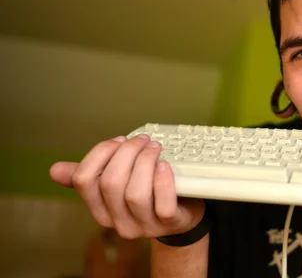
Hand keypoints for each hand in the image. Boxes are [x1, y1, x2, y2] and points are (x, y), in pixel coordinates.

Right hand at [50, 134, 204, 238]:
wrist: (181, 215)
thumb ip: (91, 176)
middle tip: (141, 140)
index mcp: (100, 209)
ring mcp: (144, 226)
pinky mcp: (169, 224)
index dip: (100, 153)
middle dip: (126, 153)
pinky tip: (165, 165)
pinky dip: (163, 181)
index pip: (83, 180)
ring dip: (145, 162)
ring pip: (135, 194)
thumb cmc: (147, 193)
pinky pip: (163, 205)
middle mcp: (118, 221)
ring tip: (154, 147)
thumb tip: (55, 170)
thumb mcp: (118, 184)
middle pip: (111, 183)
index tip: (119, 140)